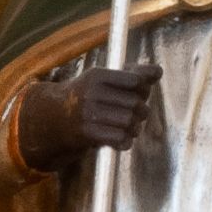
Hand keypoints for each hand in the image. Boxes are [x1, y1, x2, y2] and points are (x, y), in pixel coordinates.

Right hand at [13, 64, 161, 173]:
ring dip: (135, 128)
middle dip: (142, 111)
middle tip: (138, 115)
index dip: (144, 90)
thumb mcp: (104, 80)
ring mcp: (88, 113)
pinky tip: (122, 139)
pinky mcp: (87, 133)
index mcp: (97, 75)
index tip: (140, 95)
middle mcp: (92, 92)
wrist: (53, 119)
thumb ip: (133, 75)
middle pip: (135, 103)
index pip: (135, 81)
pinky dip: (126, 141)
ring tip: (131, 128)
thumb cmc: (86, 96)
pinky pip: (120, 138)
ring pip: (129, 121)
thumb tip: (158, 71)